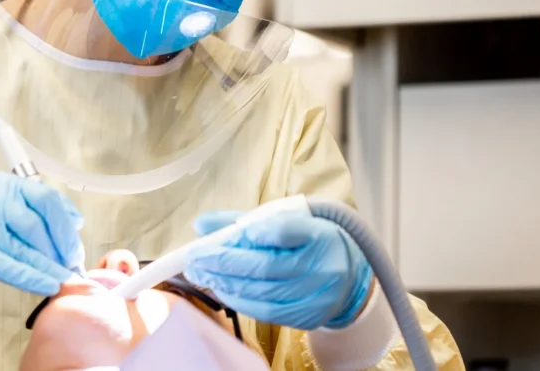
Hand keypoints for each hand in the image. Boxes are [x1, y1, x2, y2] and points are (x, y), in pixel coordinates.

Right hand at [0, 172, 85, 309]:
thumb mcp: (11, 208)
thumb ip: (42, 209)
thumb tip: (76, 221)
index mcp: (7, 184)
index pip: (45, 198)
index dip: (65, 225)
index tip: (75, 247)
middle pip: (35, 223)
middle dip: (59, 248)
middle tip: (70, 266)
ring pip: (23, 247)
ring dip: (49, 267)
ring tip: (64, 279)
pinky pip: (9, 267)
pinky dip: (32, 278)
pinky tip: (48, 286)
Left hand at [183, 210, 372, 329]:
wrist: (346, 274)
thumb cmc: (306, 242)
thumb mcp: (282, 222)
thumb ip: (242, 221)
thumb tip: (201, 223)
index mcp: (319, 232)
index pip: (288, 229)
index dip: (261, 231)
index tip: (236, 231)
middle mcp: (323, 266)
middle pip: (266, 266)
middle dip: (223, 262)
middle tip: (194, 258)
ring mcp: (318, 296)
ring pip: (263, 292)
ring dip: (225, 284)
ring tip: (200, 274)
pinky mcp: (308, 317)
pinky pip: (267, 312)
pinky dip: (239, 301)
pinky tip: (221, 289)